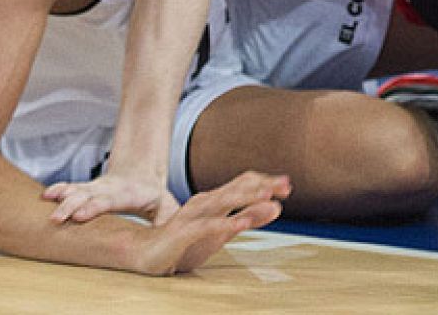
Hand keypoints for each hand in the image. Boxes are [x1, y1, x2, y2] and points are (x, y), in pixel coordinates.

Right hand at [45, 169, 176, 225]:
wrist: (141, 174)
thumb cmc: (154, 196)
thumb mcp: (166, 206)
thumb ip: (167, 221)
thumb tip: (169, 239)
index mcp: (125, 194)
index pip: (107, 201)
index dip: (93, 208)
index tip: (79, 216)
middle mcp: (106, 189)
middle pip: (86, 195)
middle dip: (70, 205)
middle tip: (56, 218)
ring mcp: (94, 188)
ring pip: (75, 190)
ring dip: (60, 197)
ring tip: (45, 201)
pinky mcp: (85, 189)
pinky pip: (69, 188)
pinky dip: (58, 190)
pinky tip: (45, 195)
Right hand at [129, 171, 290, 275]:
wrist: (148, 254)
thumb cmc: (188, 241)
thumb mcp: (224, 230)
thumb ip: (249, 217)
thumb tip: (277, 207)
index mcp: (215, 199)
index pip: (244, 183)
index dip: (266, 182)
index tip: (288, 186)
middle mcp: (205, 202)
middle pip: (237, 188)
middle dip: (262, 186)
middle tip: (286, 186)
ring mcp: (193, 215)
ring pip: (223, 202)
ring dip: (247, 198)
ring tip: (268, 197)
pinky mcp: (183, 232)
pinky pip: (207, 226)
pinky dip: (226, 223)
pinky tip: (242, 222)